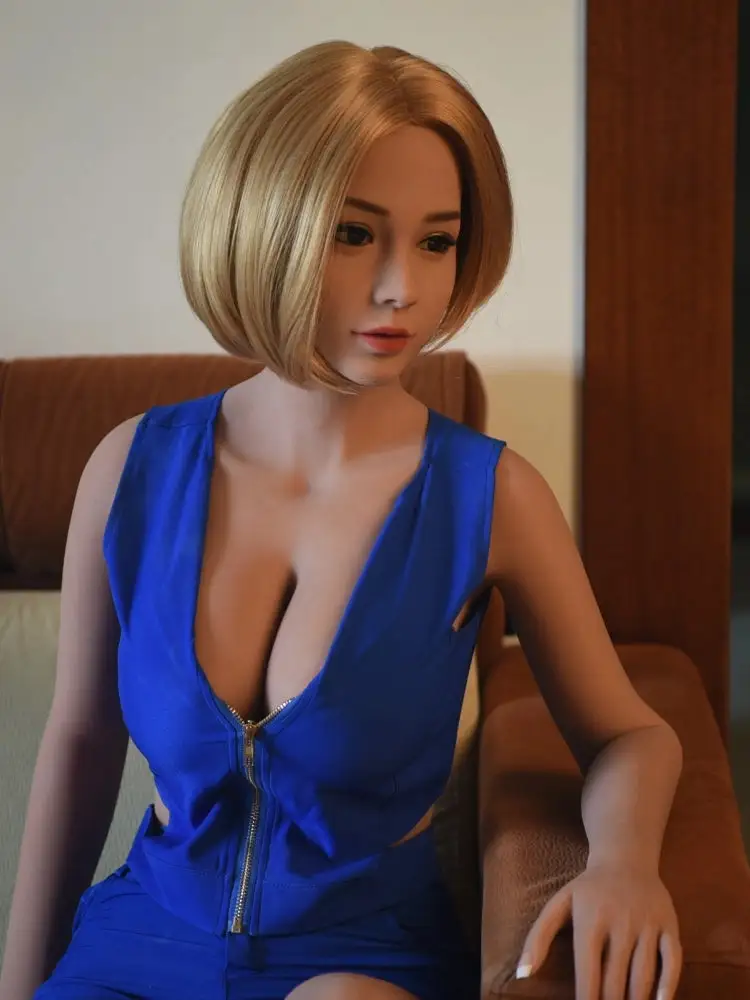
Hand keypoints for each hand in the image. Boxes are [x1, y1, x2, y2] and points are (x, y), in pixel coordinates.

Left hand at [515, 863, 681, 999]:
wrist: (625, 857)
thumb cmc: (588, 890)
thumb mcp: (558, 905)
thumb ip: (538, 939)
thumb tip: (522, 975)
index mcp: (590, 919)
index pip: (588, 972)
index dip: (587, 999)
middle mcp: (620, 922)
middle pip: (616, 978)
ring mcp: (646, 923)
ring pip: (643, 973)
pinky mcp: (668, 924)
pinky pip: (672, 958)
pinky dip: (668, 983)